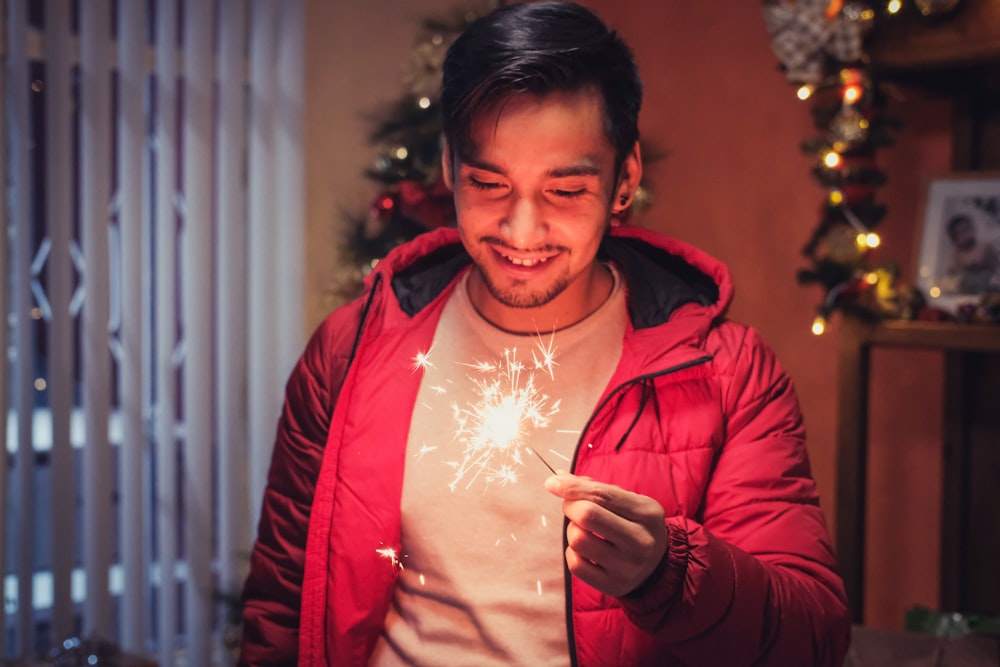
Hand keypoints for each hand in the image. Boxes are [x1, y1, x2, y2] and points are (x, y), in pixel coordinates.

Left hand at [544, 472, 667, 597]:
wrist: (657, 565)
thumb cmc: (634, 524)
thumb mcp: (627, 501)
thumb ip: (596, 488)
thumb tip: (557, 478)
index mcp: (647, 513)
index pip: (602, 495)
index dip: (572, 487)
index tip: (552, 482)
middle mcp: (641, 541)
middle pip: (587, 516)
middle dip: (571, 505)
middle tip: (572, 506)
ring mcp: (628, 567)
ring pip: (578, 540)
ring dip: (572, 530)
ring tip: (582, 529)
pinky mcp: (613, 586)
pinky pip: (575, 564)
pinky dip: (573, 552)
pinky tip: (585, 550)